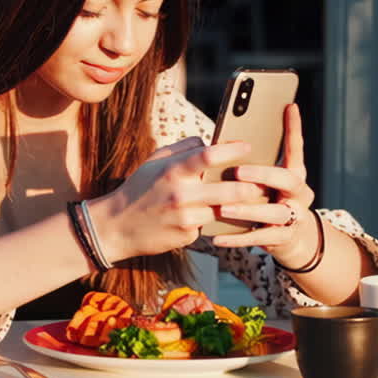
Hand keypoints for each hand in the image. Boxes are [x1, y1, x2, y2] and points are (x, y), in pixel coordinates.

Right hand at [88, 137, 267, 261]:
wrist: (115, 227)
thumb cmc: (138, 189)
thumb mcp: (154, 162)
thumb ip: (183, 149)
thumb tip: (209, 141)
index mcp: (172, 171)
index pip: (209, 156)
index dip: (233, 150)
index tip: (248, 147)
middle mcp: (180, 194)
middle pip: (228, 190)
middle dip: (250, 186)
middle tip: (261, 182)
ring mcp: (184, 218)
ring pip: (223, 209)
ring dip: (239, 206)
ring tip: (251, 199)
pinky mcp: (187, 236)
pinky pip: (208, 225)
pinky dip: (213, 220)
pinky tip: (212, 217)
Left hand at [208, 104, 318, 266]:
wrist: (292, 240)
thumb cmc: (269, 200)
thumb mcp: (266, 181)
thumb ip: (254, 163)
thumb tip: (222, 142)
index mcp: (295, 173)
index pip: (296, 147)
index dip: (294, 128)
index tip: (288, 107)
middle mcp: (300, 193)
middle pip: (288, 180)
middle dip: (263, 175)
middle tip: (238, 172)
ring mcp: (295, 217)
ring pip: (275, 213)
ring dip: (248, 210)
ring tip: (224, 208)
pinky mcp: (284, 239)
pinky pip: (260, 239)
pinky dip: (237, 238)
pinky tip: (216, 237)